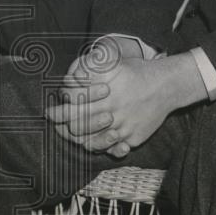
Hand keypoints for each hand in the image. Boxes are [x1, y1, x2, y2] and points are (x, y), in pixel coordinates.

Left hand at [47, 50, 206, 157]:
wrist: (166, 84)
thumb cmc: (136, 72)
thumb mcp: (113, 65)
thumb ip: (92, 69)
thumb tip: (71, 76)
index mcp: (104, 97)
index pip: (73, 110)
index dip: (59, 113)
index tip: (49, 113)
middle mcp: (112, 115)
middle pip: (80, 128)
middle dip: (63, 128)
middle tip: (57, 126)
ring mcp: (124, 128)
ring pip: (96, 143)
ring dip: (83, 140)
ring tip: (75, 137)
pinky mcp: (135, 138)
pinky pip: (115, 149)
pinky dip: (105, 148)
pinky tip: (96, 144)